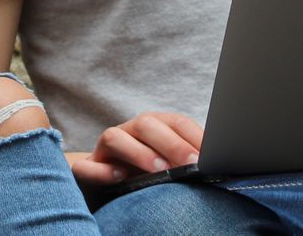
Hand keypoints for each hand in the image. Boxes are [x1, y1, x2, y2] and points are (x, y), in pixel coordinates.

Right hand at [65, 111, 204, 188]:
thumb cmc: (143, 173)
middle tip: (192, 164)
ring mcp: (105, 148)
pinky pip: (87, 165)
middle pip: (148, 124)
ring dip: (138, 152)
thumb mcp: (166, 165)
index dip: (193, 136)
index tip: (211, 155)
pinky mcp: (86, 166)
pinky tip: (118, 177)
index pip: (176, 122)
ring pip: (115, 137)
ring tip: (159, 169)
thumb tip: (216, 164)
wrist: (102, 180)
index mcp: (153, 126)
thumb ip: (185, 160)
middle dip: (172, 143)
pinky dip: (101, 170)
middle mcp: (129, 131)